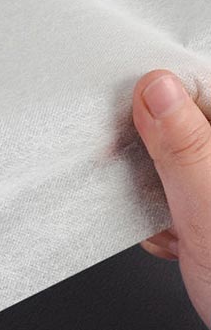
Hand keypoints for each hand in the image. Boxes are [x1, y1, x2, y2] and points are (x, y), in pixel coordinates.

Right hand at [134, 70, 210, 327]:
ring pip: (173, 167)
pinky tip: (178, 241)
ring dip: (156, 197)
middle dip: (155, 159)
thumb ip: (185, 146)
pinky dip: (163, 221)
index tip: (126, 112)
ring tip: (173, 226)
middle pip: (184, 129)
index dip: (164, 95)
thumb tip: (156, 88)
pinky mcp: (209, 212)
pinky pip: (174, 198)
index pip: (204, 88)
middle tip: (154, 186)